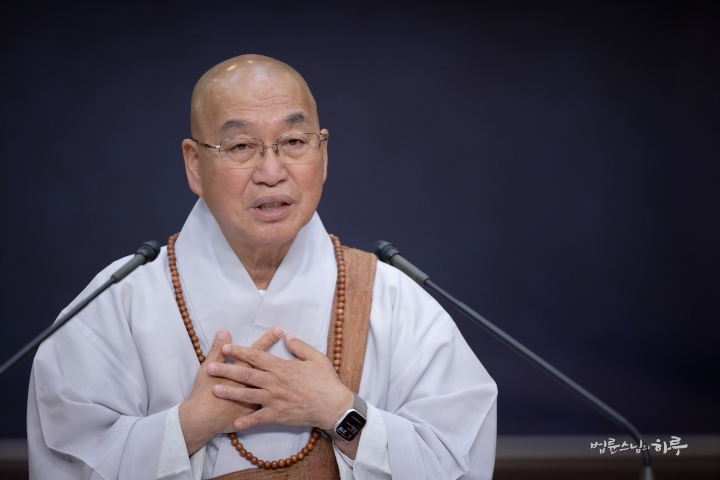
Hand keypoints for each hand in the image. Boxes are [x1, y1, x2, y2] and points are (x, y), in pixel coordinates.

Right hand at [179, 327, 283, 454]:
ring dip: (282, 379)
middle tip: (294, 347)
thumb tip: (224, 331)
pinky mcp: (254, 414)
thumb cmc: (203, 392)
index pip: (257, 352)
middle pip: (268, 367)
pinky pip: (268, 408)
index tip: (280, 330)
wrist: (201, 419)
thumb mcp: (208, 366)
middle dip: (283, 360)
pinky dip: (277, 404)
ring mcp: (255, 399)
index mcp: (242, 370)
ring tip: (294, 369)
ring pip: (272, 387)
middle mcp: (252, 383)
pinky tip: (287, 399)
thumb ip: (217, 349)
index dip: (268, 340)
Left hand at [208, 332, 353, 431]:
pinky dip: (246, 421)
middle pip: (246, 374)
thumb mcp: (316, 357)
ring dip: (230, 392)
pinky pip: (259, 419)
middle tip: (210, 367)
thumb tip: (287, 336)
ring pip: (247, 395)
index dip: (240, 351)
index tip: (226, 348)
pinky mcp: (278, 415)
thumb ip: (299, 346)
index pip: (256, 356)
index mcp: (282, 367)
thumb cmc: (326, 381)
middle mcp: (274, 382)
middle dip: (227, 370)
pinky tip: (234, 423)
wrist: (333, 406)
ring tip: (214, 390)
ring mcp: (275, 400)